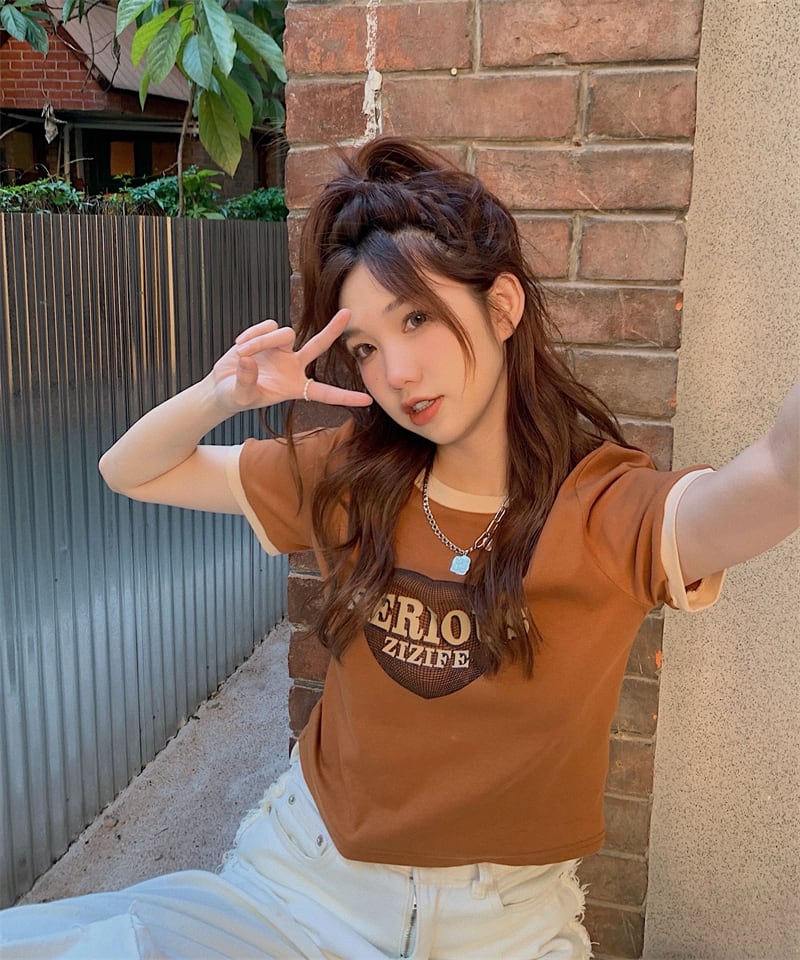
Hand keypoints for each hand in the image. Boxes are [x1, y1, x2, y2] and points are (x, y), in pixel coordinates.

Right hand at [212, 309, 372, 410]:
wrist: (222, 386)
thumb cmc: (235, 397)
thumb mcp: (240, 395)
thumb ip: (246, 380)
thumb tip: (248, 360)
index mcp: (295, 387)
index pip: (324, 392)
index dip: (345, 397)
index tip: (368, 401)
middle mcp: (293, 366)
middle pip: (318, 344)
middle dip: (333, 329)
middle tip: (348, 313)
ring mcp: (282, 350)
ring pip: (284, 333)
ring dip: (262, 341)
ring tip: (241, 352)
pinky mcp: (267, 337)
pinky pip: (267, 327)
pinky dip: (253, 334)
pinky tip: (239, 345)